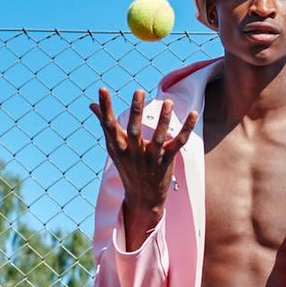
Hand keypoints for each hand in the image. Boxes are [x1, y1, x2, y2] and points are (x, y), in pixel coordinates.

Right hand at [89, 87, 197, 209]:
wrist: (142, 197)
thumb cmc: (127, 166)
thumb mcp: (113, 147)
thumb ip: (104, 124)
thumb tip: (91, 105)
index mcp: (118, 147)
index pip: (109, 125)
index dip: (105, 107)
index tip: (102, 89)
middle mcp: (133, 152)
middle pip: (134, 130)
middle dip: (136, 111)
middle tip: (138, 91)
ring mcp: (150, 157)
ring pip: (158, 137)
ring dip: (163, 119)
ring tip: (168, 101)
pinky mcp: (166, 161)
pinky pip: (178, 143)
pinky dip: (186, 129)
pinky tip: (194, 113)